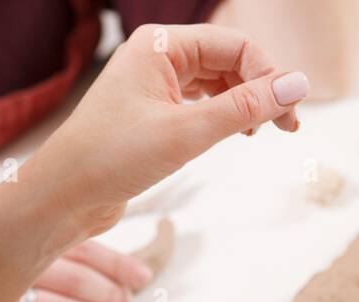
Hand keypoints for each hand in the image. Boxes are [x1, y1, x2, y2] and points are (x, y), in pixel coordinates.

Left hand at [25, 24, 308, 237]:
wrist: (60, 198)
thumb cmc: (110, 159)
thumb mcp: (187, 132)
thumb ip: (245, 107)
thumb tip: (298, 85)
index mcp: (159, 45)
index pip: (235, 46)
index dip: (269, 75)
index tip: (290, 113)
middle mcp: (154, 58)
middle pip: (227, 62)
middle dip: (260, 90)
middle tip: (288, 127)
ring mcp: (151, 88)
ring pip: (214, 85)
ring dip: (242, 105)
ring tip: (261, 133)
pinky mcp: (148, 117)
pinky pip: (197, 106)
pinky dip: (220, 119)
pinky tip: (232, 135)